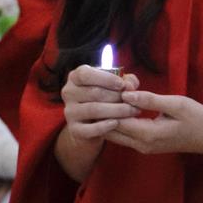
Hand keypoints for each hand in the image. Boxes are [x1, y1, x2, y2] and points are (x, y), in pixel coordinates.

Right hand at [55, 65, 137, 180]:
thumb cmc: (105, 99)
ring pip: (94, 109)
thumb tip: (130, 85)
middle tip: (134, 101)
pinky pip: (89, 128)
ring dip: (117, 110)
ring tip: (132, 111)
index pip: (85, 74)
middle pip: (94, 92)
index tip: (122, 85)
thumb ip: (125, 81)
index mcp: (75, 77)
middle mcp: (69, 92)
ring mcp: (70, 112)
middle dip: (117, 96)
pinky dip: (104, 126)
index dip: (105, 78)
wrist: (91, 125)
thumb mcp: (114, 86)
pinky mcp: (74, 129)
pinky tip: (116, 123)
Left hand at [108, 90, 202, 155]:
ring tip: (112, 96)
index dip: (108, 104)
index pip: (115, 121)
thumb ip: (150, 100)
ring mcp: (142, 147)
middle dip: (104, 112)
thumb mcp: (176, 104)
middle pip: (109, 130)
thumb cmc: (196, 118)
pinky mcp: (144, 145)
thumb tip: (125, 94)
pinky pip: (123, 135)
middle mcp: (141, 144)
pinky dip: (117, 121)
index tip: (108, 88)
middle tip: (105, 91)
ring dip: (110, 116)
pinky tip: (120, 105)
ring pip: (113, 134)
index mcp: (148, 134)